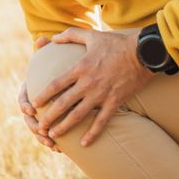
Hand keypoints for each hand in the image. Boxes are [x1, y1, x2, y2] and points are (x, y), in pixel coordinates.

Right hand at [18, 37, 59, 151]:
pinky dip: (52, 143)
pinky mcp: (51, 125)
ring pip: (37, 131)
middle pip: (28, 119)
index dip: (25, 104)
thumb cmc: (58, 69)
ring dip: (42, 138)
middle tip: (41, 129)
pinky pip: (48, 137)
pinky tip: (59, 149)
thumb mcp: (53, 59)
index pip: (23, 98)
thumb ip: (47, 50)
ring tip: (51, 143)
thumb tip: (43, 39)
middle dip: (34, 126)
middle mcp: (34, 106)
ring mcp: (42, 117)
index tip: (31, 109)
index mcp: (31, 91)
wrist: (69, 82)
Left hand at [32, 28, 155, 146]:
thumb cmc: (117, 43)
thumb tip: (52, 37)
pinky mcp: (115, 101)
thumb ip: (70, 35)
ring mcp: (101, 94)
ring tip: (54, 136)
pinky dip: (92, 133)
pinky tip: (84, 143)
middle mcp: (88, 83)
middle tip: (40, 126)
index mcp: (80, 68)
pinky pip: (102, 121)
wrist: (144, 52)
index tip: (34, 104)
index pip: (55, 84)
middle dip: (49, 117)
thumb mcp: (92, 35)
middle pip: (63, 104)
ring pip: (78, 115)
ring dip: (64, 127)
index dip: (43, 96)